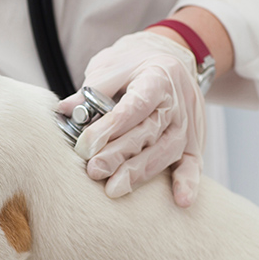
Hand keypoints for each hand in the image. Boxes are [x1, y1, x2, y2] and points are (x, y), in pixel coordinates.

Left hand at [58, 31, 205, 205]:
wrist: (169, 58)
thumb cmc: (134, 64)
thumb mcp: (111, 66)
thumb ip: (91, 91)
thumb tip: (64, 110)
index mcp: (158, 77)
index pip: (136, 106)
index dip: (111, 127)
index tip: (86, 143)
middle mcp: (177, 102)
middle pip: (149, 133)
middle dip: (119, 154)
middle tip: (94, 170)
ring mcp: (187, 124)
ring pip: (166, 151)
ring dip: (140, 173)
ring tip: (114, 189)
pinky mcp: (194, 142)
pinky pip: (194, 164)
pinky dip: (189, 183)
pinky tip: (181, 201)